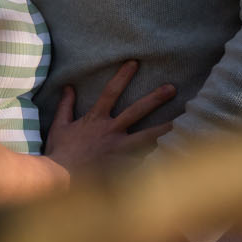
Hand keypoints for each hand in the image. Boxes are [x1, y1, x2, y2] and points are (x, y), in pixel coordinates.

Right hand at [45, 60, 175, 169]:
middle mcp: (111, 131)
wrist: (60, 178)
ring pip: (147, 136)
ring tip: (182, 123)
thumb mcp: (60, 125)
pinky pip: (143, 160)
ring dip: (165, 129)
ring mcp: (119, 149)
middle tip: (172, 88)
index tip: (135, 62)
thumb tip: (69, 87)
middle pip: (137, 110)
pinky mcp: (123, 166)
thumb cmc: (59, 152)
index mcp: (96, 119)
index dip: (123, 76)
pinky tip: (171, 154)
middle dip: (155, 98)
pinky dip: (155, 158)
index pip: (111, 91)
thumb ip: (66, 105)